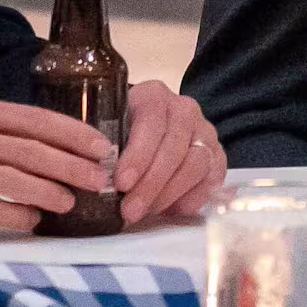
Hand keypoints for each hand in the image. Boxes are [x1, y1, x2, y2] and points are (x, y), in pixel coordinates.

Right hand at [0, 91, 130, 231]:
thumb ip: (3, 123)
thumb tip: (59, 140)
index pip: (36, 120)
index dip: (72, 134)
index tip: (101, 146)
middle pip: (29, 152)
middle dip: (69, 166)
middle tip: (98, 179)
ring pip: (11, 182)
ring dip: (47, 192)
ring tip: (70, 202)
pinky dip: (14, 216)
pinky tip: (33, 220)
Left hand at [110, 80, 227, 226]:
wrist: (142, 132)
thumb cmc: (117, 133)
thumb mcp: (102, 129)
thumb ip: (97, 146)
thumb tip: (89, 175)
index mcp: (153, 95)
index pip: (151, 122)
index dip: (138, 154)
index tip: (121, 183)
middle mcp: (184, 109)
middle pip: (175, 146)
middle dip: (152, 183)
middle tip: (130, 210)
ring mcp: (204, 131)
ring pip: (196, 162)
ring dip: (170, 193)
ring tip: (147, 212)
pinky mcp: (217, 154)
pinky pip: (213, 177)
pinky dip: (195, 196)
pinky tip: (174, 210)